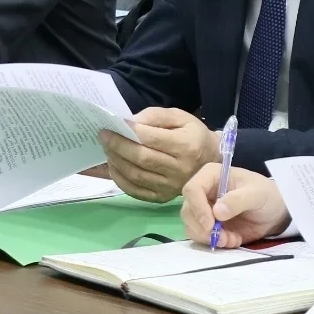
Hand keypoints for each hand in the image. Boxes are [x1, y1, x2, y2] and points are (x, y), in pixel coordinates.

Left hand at [98, 108, 218, 201]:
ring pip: (136, 176)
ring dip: (116, 161)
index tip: (112, 124)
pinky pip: (136, 191)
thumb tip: (131, 122)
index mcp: (186, 146)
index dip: (129, 132)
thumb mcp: (180, 117)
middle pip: (141, 158)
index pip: (151, 139)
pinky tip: (114, 166)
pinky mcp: (163, 198)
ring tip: (107, 149)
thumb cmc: (193, 135)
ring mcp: (171, 187)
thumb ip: (156, 116)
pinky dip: (120, 179)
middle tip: (103, 136)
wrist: (210, 161)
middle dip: (118, 146)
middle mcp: (179, 169)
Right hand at [179, 164, 289, 248]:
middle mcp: (203, 192)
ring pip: (191, 226)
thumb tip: (217, 212)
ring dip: (208, 238)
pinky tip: (232, 240)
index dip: (197, 208)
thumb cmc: (266, 195)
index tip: (210, 224)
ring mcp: (204, 210)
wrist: (276, 212)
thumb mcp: (257, 194)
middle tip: (223, 238)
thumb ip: (238, 200)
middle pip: (188, 211)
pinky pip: (201, 237)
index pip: (192, 189)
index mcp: (211, 176)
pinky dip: (214, 243)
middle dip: (203, 228)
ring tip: (231, 240)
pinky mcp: (209, 227)